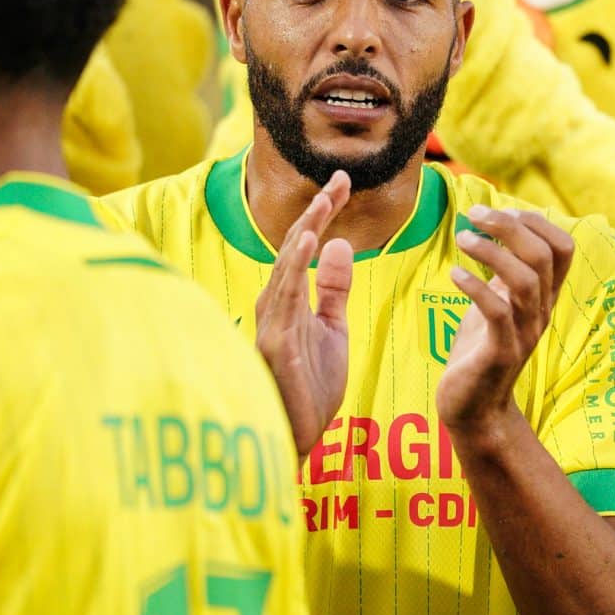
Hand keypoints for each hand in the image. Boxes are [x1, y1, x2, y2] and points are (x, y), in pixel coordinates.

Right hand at [255, 171, 354, 453]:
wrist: (298, 436)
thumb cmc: (309, 387)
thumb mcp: (332, 330)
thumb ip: (334, 290)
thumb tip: (341, 244)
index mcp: (290, 300)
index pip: (305, 246)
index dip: (323, 213)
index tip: (342, 183)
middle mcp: (275, 304)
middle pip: (294, 247)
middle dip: (317, 212)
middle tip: (340, 178)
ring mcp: (272, 322)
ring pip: (287, 266)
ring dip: (306, 230)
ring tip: (325, 200)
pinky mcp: (274, 341)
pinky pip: (284, 296)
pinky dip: (294, 266)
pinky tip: (307, 241)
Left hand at [439, 207, 572, 435]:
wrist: (474, 409)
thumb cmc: (480, 350)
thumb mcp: (496, 303)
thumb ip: (502, 272)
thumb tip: (495, 228)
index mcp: (543, 298)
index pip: (564, 248)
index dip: (537, 222)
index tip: (501, 212)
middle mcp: (541, 312)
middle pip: (544, 256)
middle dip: (510, 226)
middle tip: (474, 214)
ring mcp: (523, 333)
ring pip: (524, 280)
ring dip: (491, 252)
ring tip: (462, 239)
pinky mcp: (500, 353)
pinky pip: (497, 312)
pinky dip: (475, 287)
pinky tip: (455, 274)